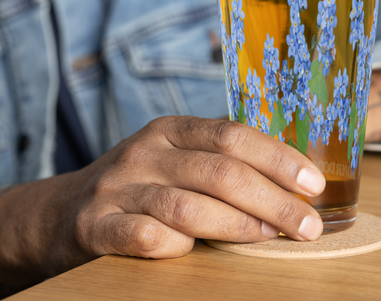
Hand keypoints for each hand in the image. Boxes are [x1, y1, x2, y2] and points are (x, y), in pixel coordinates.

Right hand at [59, 117, 324, 267]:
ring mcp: (119, 187)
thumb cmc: (141, 180)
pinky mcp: (97, 224)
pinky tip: (199, 251)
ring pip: (188, 206)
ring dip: (238, 226)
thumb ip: (218, 156)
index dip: (276, 158)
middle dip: (272, 200)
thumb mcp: (175, 154)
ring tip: (272, 237)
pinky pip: (145, 236)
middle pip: (218, 172)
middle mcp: (145, 151)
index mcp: (170, 129)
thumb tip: (286, 170)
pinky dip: (178, 246)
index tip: (311, 183)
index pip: (231, 135)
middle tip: (307, 225)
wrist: (69, 207)